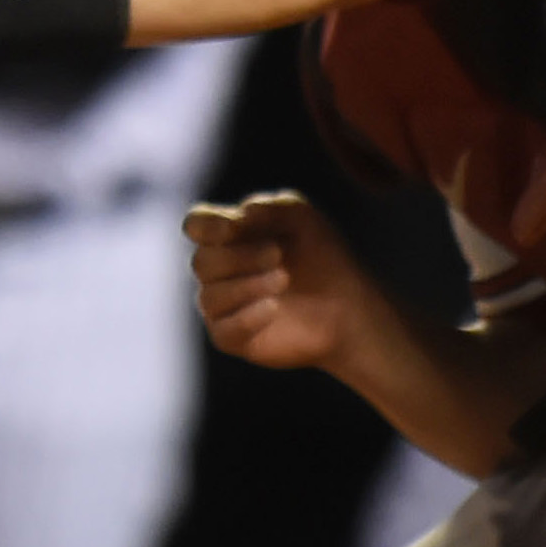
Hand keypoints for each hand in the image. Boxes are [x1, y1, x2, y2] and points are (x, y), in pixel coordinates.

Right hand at [186, 191, 382, 372]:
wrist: (350, 305)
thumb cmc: (322, 255)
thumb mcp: (302, 218)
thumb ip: (268, 208)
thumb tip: (238, 216)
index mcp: (227, 236)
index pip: (195, 226)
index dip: (206, 227)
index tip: (233, 228)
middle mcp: (218, 271)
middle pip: (202, 262)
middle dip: (240, 257)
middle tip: (279, 254)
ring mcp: (223, 306)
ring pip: (210, 297)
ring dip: (247, 286)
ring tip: (284, 279)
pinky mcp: (234, 338)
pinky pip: (224, 331)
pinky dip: (247, 318)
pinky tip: (274, 308)